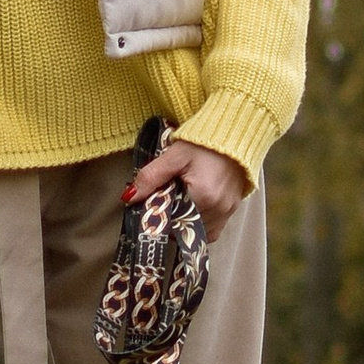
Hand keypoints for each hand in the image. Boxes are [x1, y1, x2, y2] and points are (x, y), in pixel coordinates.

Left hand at [127, 135, 248, 232]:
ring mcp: (227, 212)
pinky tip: (193, 205)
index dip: (159, 214)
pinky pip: (212, 230)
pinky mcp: (233, 210)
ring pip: (197, 230)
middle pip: (184, 227)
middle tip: (169, 195)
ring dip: (185, 220)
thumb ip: (150, 178)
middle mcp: (218, 209)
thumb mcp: (174, 156)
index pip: (171, 221)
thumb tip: (129, 198)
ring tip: (182, 197)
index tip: (156, 200)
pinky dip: (199, 222)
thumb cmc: (204, 142)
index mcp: (203, 197)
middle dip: (171, 216)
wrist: (234, 132)